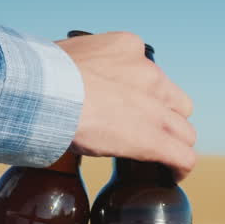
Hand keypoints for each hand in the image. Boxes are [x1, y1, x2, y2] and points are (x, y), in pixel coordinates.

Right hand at [55, 32, 196, 179]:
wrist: (42, 93)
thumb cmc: (40, 76)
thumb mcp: (69, 53)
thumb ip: (81, 64)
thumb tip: (66, 77)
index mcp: (128, 48)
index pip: (149, 74)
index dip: (140, 94)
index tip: (123, 106)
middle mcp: (148, 74)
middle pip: (174, 102)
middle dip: (163, 117)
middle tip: (140, 131)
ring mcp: (154, 107)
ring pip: (184, 130)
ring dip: (173, 143)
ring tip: (160, 158)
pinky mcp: (152, 139)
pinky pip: (183, 157)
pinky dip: (180, 168)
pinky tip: (172, 175)